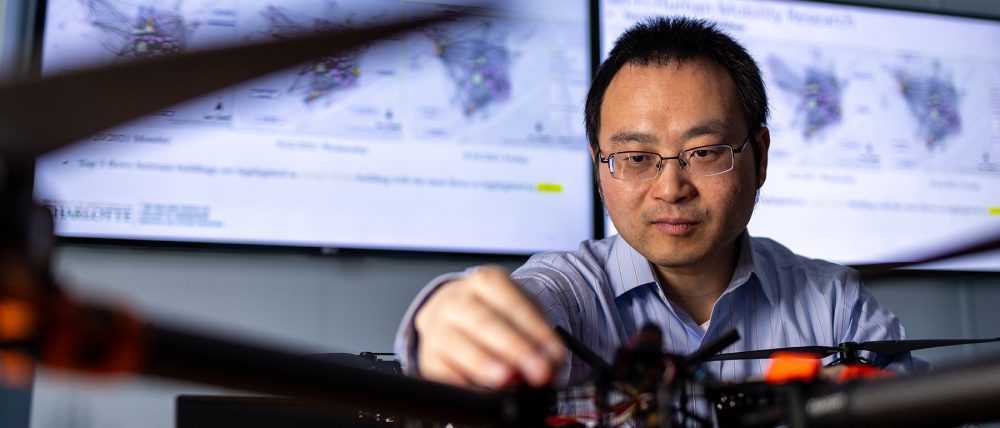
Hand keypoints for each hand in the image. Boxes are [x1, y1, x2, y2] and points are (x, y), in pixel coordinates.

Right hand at [414, 265, 565, 388]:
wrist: (456, 311)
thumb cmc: (495, 312)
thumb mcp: (521, 313)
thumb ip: (537, 337)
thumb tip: (552, 364)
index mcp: (484, 281)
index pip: (511, 303)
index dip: (535, 330)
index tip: (555, 354)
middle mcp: (456, 300)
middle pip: (484, 322)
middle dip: (514, 348)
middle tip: (538, 371)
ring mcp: (437, 327)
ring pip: (457, 344)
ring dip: (483, 363)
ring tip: (506, 379)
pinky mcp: (428, 355)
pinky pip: (439, 369)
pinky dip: (457, 381)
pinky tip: (475, 390)